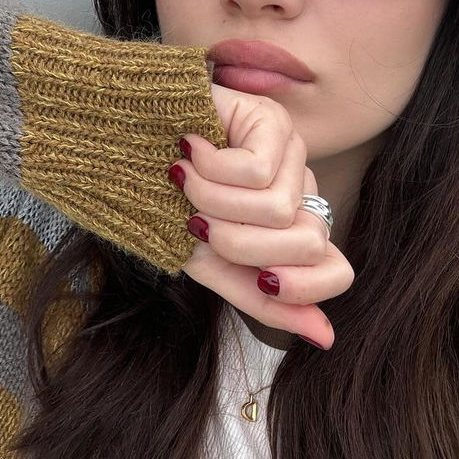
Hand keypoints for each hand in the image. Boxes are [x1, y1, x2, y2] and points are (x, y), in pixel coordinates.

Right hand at [170, 83, 354, 347]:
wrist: (122, 152)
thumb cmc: (164, 206)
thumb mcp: (210, 264)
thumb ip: (264, 300)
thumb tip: (326, 338)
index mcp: (290, 230)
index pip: (337, 271)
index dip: (305, 287)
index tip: (262, 281)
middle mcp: (300, 190)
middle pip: (307, 243)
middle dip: (243, 245)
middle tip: (200, 222)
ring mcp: (290, 152)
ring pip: (277, 208)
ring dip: (214, 202)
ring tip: (185, 181)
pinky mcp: (270, 120)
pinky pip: (257, 171)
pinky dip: (211, 170)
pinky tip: (190, 152)